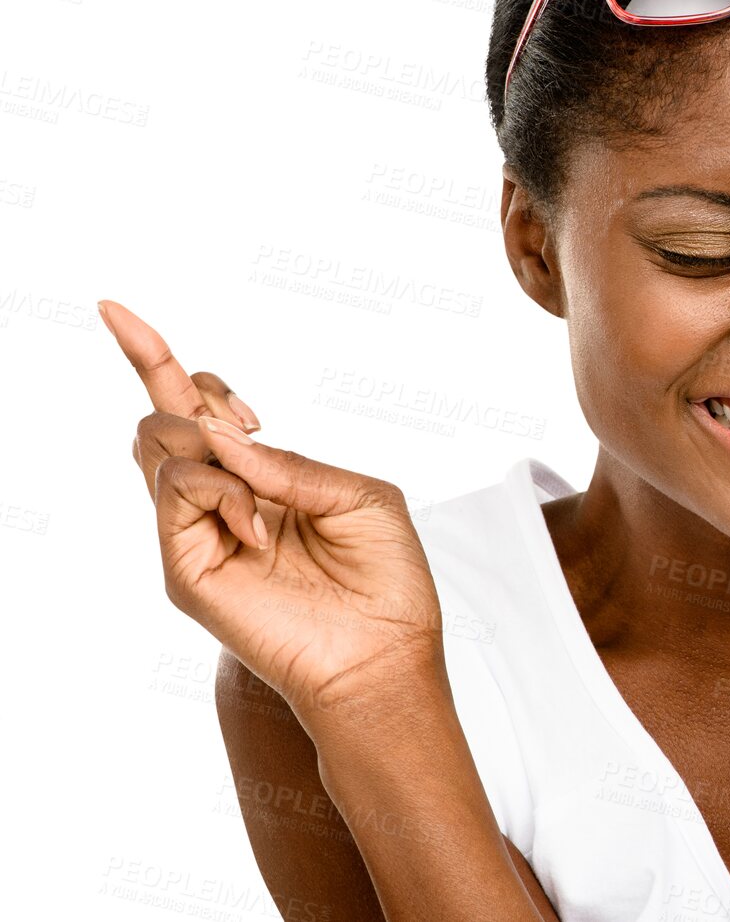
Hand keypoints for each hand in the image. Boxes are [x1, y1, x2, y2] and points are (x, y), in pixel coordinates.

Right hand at [101, 299, 444, 728]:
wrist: (383, 652)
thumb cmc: (384, 580)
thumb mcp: (358, 497)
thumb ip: (291, 463)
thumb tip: (225, 436)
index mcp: (262, 476)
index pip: (191, 406)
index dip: (154, 355)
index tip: (114, 307)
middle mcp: (221, 500)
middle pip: (159, 416)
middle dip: (184, 386)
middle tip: (249, 421)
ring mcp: (197, 532)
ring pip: (156, 444)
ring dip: (208, 443)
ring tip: (259, 492)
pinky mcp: (187, 566)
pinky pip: (176, 493)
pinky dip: (222, 491)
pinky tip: (261, 526)